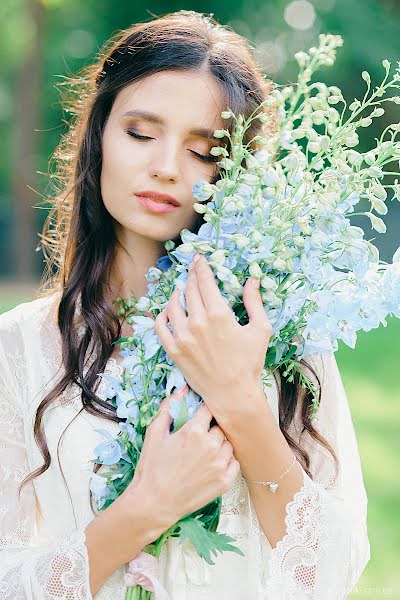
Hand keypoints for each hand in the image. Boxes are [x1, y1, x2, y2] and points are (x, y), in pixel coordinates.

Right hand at [125, 385, 239, 531]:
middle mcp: (211, 445)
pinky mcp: (225, 482)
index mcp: (194, 431)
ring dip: (219, 446)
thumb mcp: (154, 433)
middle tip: (197, 440)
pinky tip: (211, 466)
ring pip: (228, 444)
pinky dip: (226, 462)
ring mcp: (220, 465)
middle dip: (210, 430)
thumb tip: (181, 389)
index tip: (199, 417)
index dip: (203, 413)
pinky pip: (234, 463)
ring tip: (203, 455)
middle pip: (220, 427)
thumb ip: (168, 408)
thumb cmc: (151, 468)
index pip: (209, 410)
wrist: (153, 503)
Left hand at [154, 254, 271, 424]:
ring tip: (180, 290)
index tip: (198, 259)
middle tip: (192, 271)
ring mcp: (182, 337)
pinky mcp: (173, 350)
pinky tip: (168, 311)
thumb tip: (252, 279)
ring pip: (173, 305)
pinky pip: (160, 326)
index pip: (204, 281)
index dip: (201, 267)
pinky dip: (162, 315)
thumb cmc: (250, 363)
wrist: (233, 394)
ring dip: (176, 293)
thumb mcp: (260, 329)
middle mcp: (197, 322)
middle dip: (190, 277)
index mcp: (218, 314)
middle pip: (188, 290)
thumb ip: (255, 302)